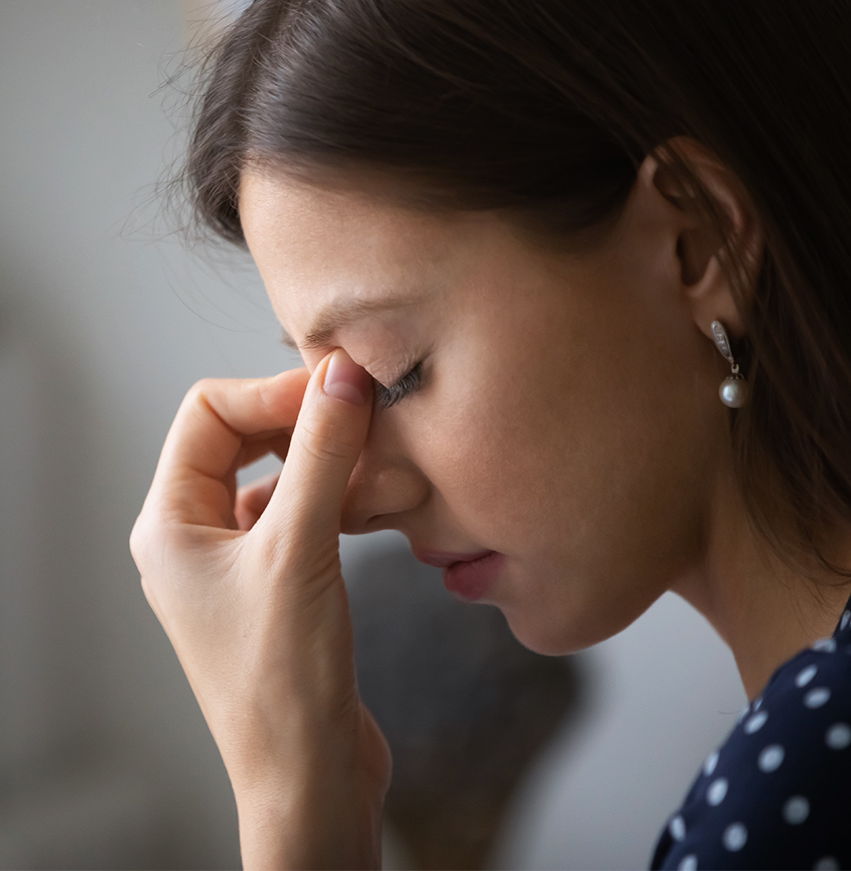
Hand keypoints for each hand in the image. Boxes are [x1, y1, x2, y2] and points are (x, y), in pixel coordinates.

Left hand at [130, 350, 390, 869]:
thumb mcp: (300, 550)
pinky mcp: (276, 582)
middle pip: (241, 437)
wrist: (310, 777)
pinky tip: (374, 502)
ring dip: (326, 459)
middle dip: (301, 419)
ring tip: (377, 459)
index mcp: (170, 524)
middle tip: (360, 413)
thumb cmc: (284, 682)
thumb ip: (320, 455)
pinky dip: (338, 496)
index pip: (209, 413)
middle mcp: (195, 536)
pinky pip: (303, 511)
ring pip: (278, 474)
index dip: (273, 392)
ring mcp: (236, 560)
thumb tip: (341, 375)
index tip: (339, 388)